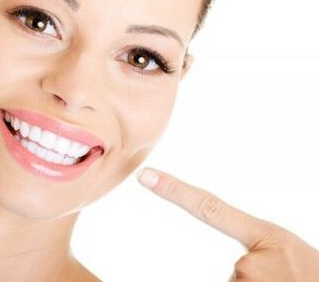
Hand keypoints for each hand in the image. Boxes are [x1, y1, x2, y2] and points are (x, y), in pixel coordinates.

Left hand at [137, 167, 318, 280]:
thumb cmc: (313, 275)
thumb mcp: (287, 252)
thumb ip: (257, 252)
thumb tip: (235, 266)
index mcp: (266, 237)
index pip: (210, 208)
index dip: (175, 191)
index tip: (145, 175)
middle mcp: (250, 262)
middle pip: (233, 270)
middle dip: (250, 279)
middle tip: (281, 281)